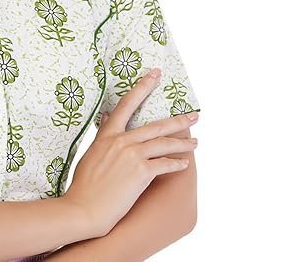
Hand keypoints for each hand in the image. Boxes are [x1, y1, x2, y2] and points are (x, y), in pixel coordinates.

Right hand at [63, 68, 199, 237]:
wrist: (85, 206)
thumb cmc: (85, 182)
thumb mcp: (91, 151)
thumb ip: (103, 134)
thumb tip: (107, 118)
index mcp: (108, 133)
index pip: (128, 103)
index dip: (143, 86)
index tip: (155, 74)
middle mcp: (122, 140)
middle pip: (156, 125)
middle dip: (178, 120)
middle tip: (193, 115)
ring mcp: (133, 155)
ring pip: (164, 143)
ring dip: (183, 143)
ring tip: (195, 142)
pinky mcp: (141, 172)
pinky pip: (165, 164)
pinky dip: (177, 164)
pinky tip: (184, 163)